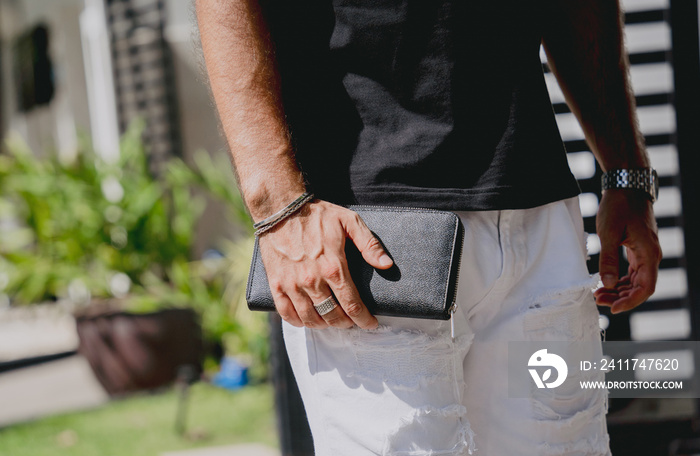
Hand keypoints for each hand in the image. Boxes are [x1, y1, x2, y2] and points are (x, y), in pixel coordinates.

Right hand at [258, 200, 392, 328]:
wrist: (280, 209)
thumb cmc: (317, 215)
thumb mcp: (349, 221)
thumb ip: (369, 244)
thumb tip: (387, 265)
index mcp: (333, 267)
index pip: (352, 305)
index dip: (364, 319)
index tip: (370, 323)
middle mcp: (312, 280)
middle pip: (333, 316)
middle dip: (346, 324)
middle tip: (351, 322)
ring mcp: (293, 285)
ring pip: (311, 319)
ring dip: (324, 325)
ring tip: (331, 321)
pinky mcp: (277, 284)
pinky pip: (287, 313)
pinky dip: (298, 322)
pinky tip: (307, 320)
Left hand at [594, 189, 661, 312]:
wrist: (626, 188)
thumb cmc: (619, 207)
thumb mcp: (608, 233)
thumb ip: (608, 259)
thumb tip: (606, 284)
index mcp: (648, 254)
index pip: (645, 288)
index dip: (630, 302)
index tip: (612, 308)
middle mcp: (651, 256)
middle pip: (640, 288)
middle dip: (620, 298)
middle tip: (597, 300)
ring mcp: (645, 254)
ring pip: (635, 282)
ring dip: (618, 291)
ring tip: (597, 294)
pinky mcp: (638, 251)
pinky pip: (632, 273)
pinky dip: (619, 281)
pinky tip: (605, 284)